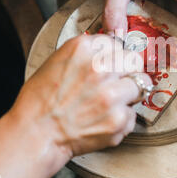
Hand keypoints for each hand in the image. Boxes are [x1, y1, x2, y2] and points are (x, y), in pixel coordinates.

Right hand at [9, 34, 151, 157]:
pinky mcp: (118, 119)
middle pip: (134, 60)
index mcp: (83, 48)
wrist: (35, 134)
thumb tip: (112, 49)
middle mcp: (99, 68)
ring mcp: (111, 94)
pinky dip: (122, 118)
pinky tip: (103, 120)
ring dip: (129, 93)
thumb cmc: (41, 101)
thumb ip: (87, 54)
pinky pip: (133, 113)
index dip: (114, 56)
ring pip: (141, 84)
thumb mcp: (58, 61)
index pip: (117, 43)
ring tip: (111, 102)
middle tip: (116, 83)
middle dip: (128, 71)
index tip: (110, 65)